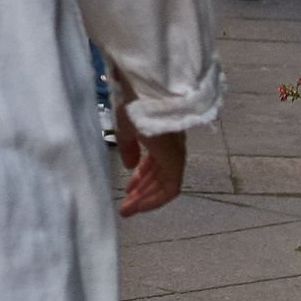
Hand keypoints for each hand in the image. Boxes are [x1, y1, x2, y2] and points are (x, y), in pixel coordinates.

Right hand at [113, 103, 187, 217]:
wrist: (143, 89)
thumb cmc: (132, 103)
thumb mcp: (125, 127)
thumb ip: (128, 147)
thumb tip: (129, 165)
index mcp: (161, 137)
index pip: (155, 164)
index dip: (140, 179)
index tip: (127, 190)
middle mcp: (172, 146)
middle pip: (159, 176)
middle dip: (142, 193)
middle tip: (126, 207)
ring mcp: (175, 153)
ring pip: (165, 184)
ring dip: (147, 199)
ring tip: (128, 210)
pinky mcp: (175, 160)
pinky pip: (170, 187)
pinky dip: (156, 199)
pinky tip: (139, 204)